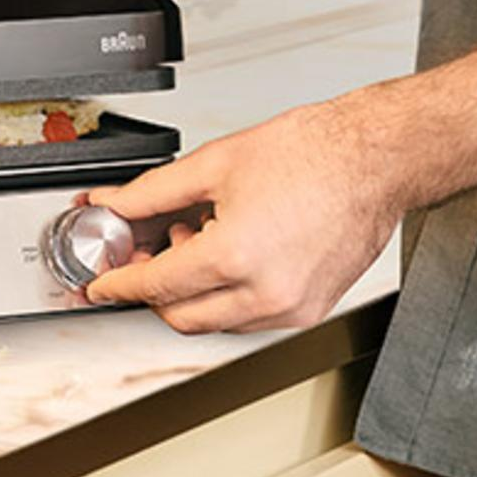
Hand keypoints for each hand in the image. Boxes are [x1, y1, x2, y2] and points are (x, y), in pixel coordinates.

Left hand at [79, 97, 401, 332]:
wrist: (374, 159)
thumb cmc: (313, 154)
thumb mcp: (216, 164)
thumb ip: (152, 192)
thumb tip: (116, 205)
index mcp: (236, 257)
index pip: (156, 286)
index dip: (119, 283)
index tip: (102, 284)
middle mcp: (265, 294)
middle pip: (181, 317)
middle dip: (154, 290)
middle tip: (146, 253)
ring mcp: (291, 308)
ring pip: (216, 322)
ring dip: (193, 293)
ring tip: (198, 238)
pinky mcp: (311, 310)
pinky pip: (251, 319)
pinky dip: (228, 296)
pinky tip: (231, 253)